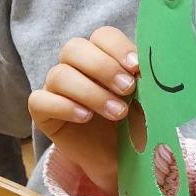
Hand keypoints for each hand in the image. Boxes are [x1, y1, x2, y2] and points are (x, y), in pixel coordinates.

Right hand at [28, 27, 138, 195]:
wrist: (119, 160)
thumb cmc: (134, 125)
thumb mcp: (146, 101)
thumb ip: (147, 82)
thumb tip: (155, 69)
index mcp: (103, 56)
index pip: (102, 36)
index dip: (117, 47)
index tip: (137, 67)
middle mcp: (75, 67)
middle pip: (74, 48)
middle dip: (103, 67)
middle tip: (128, 89)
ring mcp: (56, 88)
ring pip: (59, 75)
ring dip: (91, 92)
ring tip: (118, 113)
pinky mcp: (43, 112)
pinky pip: (40, 101)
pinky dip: (64, 106)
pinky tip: (85, 117)